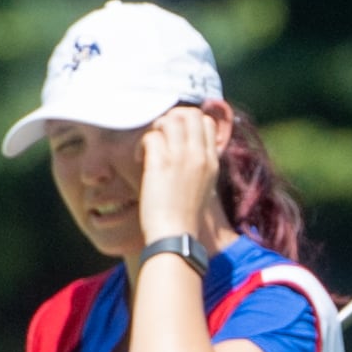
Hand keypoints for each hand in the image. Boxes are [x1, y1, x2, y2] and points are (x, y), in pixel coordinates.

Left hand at [137, 106, 224, 245]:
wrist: (176, 236)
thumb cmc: (184, 218)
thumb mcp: (202, 188)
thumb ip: (198, 166)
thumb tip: (186, 152)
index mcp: (211, 161)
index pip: (206, 121)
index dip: (188, 122)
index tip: (174, 136)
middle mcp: (199, 155)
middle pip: (189, 114)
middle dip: (170, 118)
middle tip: (159, 137)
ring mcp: (180, 158)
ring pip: (169, 120)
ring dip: (155, 129)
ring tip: (149, 148)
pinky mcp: (160, 164)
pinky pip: (151, 136)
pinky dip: (141, 144)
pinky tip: (139, 159)